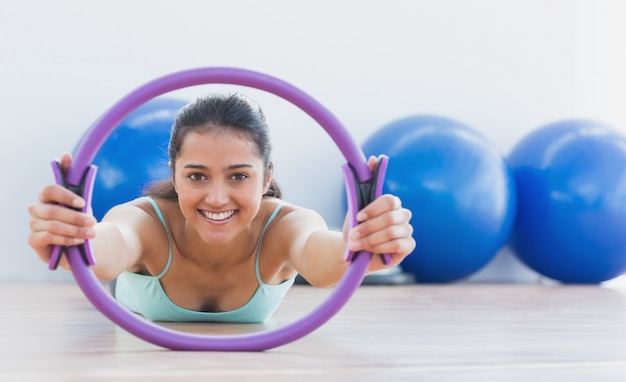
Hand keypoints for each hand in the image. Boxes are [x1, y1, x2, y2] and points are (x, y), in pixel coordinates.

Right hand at [27, 152, 96, 268]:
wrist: (78, 240)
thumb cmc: (77, 216)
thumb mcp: (80, 198)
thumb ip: (73, 177)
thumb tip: (66, 154)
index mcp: (46, 195)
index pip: (50, 190)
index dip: (66, 196)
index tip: (84, 203)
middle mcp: (36, 209)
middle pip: (53, 211)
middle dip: (76, 217)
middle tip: (93, 222)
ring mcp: (33, 224)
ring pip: (53, 226)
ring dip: (75, 230)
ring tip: (92, 233)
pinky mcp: (33, 240)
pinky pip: (49, 238)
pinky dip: (67, 239)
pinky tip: (80, 240)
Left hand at [346, 156, 415, 270]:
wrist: (354, 253)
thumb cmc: (356, 228)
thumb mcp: (355, 206)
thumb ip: (363, 182)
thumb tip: (373, 158)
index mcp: (391, 203)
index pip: (390, 200)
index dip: (373, 209)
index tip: (358, 217)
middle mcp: (402, 214)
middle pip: (391, 218)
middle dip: (369, 228)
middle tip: (353, 235)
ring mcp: (407, 230)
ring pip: (393, 232)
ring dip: (371, 239)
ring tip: (356, 244)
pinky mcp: (408, 246)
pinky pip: (398, 244)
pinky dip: (380, 247)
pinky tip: (370, 250)